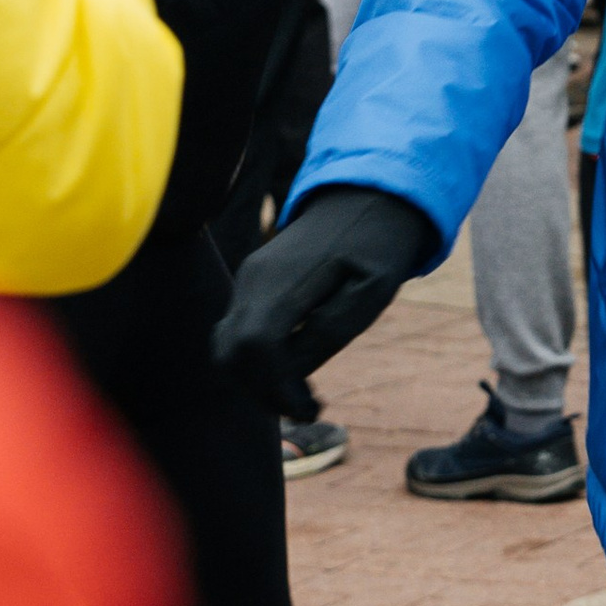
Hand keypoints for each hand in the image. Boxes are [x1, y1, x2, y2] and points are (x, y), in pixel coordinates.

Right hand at [214, 186, 438, 408]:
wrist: (367, 197)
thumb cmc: (378, 246)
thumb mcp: (373, 290)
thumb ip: (333, 328)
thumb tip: (294, 367)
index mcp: (285, 278)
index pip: (256, 346)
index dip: (276, 386)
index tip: (311, 408)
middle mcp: (254, 279)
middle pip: (232, 353)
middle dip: (264, 392)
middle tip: (308, 407)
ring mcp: (248, 281)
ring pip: (228, 348)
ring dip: (258, 381)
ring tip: (302, 393)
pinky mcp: (252, 286)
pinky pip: (239, 334)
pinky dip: (257, 364)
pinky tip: (293, 372)